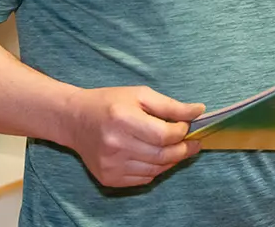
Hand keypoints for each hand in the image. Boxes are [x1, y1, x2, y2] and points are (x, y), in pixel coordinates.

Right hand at [63, 85, 204, 187]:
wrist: (75, 120)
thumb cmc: (110, 103)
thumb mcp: (140, 95)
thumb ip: (171, 105)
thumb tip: (199, 111)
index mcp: (124, 119)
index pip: (164, 135)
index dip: (182, 131)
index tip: (188, 125)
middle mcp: (115, 145)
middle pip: (162, 155)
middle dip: (183, 149)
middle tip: (193, 143)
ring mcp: (110, 165)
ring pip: (155, 170)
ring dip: (171, 160)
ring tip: (177, 149)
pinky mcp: (108, 178)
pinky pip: (142, 180)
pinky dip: (156, 170)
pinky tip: (157, 158)